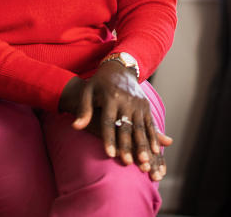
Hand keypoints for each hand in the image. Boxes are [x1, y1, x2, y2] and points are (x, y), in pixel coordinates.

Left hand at [59, 62, 172, 180]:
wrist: (120, 67)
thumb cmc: (99, 82)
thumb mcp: (88, 91)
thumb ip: (83, 109)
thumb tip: (75, 127)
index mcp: (110, 97)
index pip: (108, 121)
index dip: (109, 138)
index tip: (109, 154)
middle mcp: (126, 100)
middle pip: (125, 127)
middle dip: (127, 146)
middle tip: (127, 163)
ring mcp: (138, 103)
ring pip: (140, 128)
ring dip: (143, 146)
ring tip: (143, 162)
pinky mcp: (146, 106)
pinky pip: (150, 124)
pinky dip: (153, 138)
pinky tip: (155, 151)